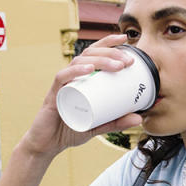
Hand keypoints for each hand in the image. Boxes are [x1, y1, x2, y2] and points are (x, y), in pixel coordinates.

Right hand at [19, 33, 143, 157]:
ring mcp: (61, 85)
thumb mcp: (98, 126)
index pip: (93, 54)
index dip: (108, 43)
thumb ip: (116, 122)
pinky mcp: (53, 95)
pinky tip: (88, 69)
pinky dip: (75, 71)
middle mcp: (70, 77)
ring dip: (99, 61)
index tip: (126, 39)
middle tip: (128, 61)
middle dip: (110, 53)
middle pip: (89, 55)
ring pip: (78, 63)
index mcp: (80, 79)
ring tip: (117, 66)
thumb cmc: (69, 130)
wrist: (47, 145)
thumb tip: (139, 119)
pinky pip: (62, 78)